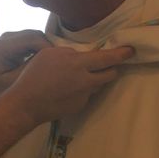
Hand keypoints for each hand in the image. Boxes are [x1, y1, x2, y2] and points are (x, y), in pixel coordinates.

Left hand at [0, 30, 49, 126]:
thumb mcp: (11, 81)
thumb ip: (29, 69)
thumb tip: (48, 62)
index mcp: (7, 45)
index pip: (35, 39)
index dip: (49, 49)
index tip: (58, 63)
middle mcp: (9, 36)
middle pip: (37, 34)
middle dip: (48, 47)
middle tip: (58, 63)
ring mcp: (10, 37)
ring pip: (35, 36)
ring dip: (44, 47)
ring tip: (52, 63)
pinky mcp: (12, 41)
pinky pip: (30, 40)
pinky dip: (38, 48)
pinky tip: (43, 62)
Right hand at [5, 45, 133, 124]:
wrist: (27, 104)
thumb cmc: (34, 75)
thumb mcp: (49, 54)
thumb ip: (69, 53)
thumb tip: (80, 55)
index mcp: (78, 64)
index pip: (107, 58)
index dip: (121, 53)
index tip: (131, 50)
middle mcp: (86, 81)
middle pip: (110, 74)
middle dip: (112, 68)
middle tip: (110, 64)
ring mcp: (84, 96)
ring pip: (98, 85)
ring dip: (95, 79)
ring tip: (81, 77)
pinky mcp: (79, 106)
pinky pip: (86, 95)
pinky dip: (82, 90)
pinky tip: (68, 90)